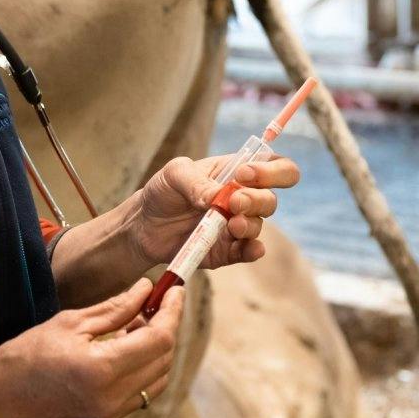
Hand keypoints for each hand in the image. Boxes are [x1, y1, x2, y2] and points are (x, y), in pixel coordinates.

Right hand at [0, 277, 183, 417]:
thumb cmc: (23, 358)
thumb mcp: (69, 323)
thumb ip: (115, 308)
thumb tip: (146, 290)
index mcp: (103, 370)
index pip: (160, 339)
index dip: (173, 312)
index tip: (175, 289)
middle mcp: (112, 400)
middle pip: (164, 361)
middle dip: (166, 328)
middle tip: (155, 303)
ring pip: (156, 381)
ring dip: (155, 352)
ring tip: (136, 326)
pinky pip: (137, 396)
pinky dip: (140, 372)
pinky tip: (122, 352)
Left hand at [131, 152, 301, 269]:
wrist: (144, 227)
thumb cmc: (163, 192)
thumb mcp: (174, 174)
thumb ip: (196, 181)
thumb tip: (218, 197)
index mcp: (236, 173)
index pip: (274, 165)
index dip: (270, 169)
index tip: (244, 174)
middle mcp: (243, 199)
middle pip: (270, 199)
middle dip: (256, 199)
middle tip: (234, 202)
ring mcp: (236, 226)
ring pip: (259, 225)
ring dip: (249, 224)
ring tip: (231, 225)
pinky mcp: (228, 250)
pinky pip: (249, 252)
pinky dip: (253, 250)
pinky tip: (250, 248)